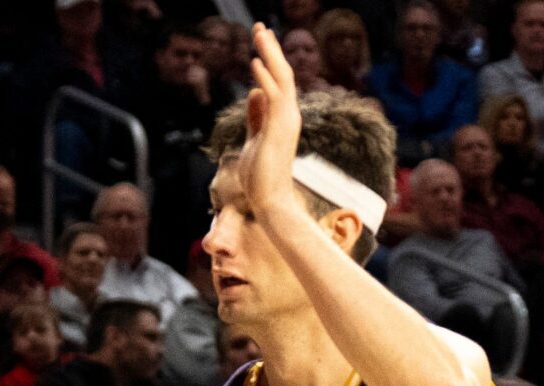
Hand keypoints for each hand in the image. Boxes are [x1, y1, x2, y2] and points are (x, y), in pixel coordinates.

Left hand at [240, 26, 306, 224]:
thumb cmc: (261, 175)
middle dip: (270, 48)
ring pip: (281, 79)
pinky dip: (265, 78)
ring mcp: (286, 120)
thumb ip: (256, 115)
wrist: (269, 200)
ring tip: (258, 33)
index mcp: (283, 116)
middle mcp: (289, 114)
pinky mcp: (279, 129)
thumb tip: (254, 92)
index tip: (259, 40)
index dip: (269, 58)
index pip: (278, 80)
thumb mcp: (254, 137)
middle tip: (259, 26)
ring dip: (269, 54)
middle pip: (282, 73)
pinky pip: (274, 97)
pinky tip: (254, 62)